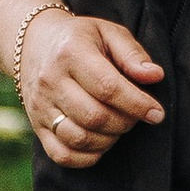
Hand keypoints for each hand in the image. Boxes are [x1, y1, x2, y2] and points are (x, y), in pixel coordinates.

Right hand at [20, 11, 163, 167]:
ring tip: (118, 126)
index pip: (107, 87)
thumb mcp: (108, 33)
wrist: (33, 44)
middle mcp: (51, 80)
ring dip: (109, 140)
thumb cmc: (80, 39)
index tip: (156, 113)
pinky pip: (63, 155)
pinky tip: (100, 142)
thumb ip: (132, 54)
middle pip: (94, 116)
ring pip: (79, 138)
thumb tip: (154, 76)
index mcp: (71, 53)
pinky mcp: (37, 126)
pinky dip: (88, 157)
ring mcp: (40, 106)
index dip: (137, 104)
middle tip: (135, 116)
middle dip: (125, 122)